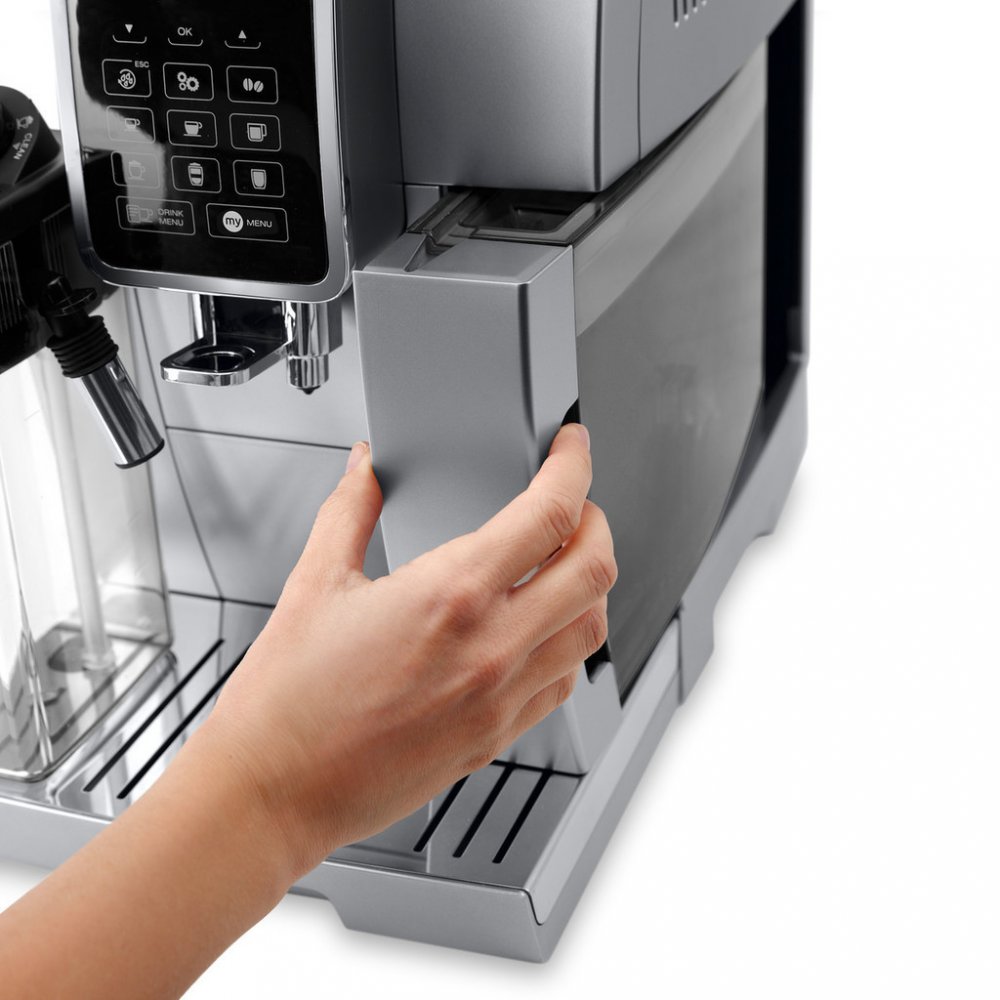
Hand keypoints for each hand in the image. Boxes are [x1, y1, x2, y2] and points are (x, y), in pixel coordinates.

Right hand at [201, 424, 616, 876]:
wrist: (272, 792)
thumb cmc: (286, 702)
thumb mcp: (314, 582)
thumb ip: (349, 510)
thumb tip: (366, 468)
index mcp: (450, 595)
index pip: (549, 513)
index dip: (574, 466)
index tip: (571, 449)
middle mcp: (490, 647)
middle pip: (594, 569)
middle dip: (596, 521)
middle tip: (576, 504)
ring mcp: (499, 699)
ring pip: (591, 630)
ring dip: (589, 586)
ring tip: (563, 565)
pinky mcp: (495, 738)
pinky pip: (563, 683)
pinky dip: (568, 645)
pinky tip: (540, 633)